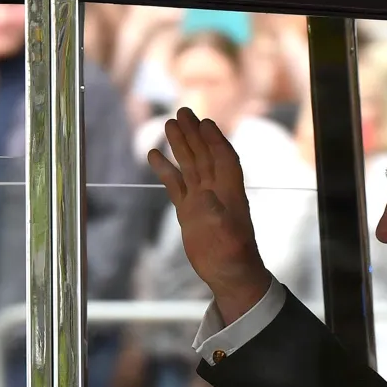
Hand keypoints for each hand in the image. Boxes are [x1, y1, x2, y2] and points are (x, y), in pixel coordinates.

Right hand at [147, 107, 270, 324]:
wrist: (229, 274)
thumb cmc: (232, 256)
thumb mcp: (226, 236)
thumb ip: (216, 216)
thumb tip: (206, 197)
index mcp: (230, 193)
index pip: (223, 159)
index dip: (215, 140)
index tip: (205, 123)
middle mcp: (215, 191)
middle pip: (204, 156)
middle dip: (195, 134)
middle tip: (183, 111)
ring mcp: (201, 200)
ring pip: (189, 166)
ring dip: (180, 146)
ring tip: (168, 123)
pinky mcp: (188, 211)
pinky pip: (176, 185)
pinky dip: (166, 170)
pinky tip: (154, 154)